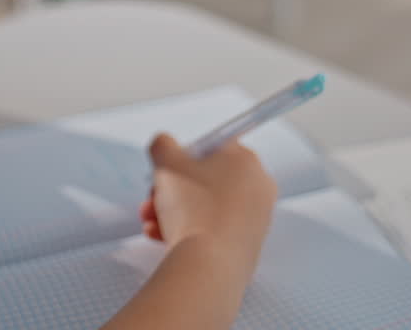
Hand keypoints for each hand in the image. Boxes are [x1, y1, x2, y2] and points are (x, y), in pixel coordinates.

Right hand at [138, 134, 276, 270]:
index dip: (183, 157)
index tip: (167, 170)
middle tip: (153, 198)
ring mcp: (255, 218)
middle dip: (172, 189)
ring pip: (206, 206)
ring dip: (174, 211)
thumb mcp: (167, 163)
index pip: (212, 147)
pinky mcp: (247, 244)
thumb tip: (164, 145)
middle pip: (206, 179)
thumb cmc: (195, 210)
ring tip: (152, 221)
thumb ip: (163, 145)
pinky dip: (189, 230)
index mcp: (246, 159)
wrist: (209, 265)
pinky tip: (163, 236)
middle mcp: (258, 186)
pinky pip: (213, 229)